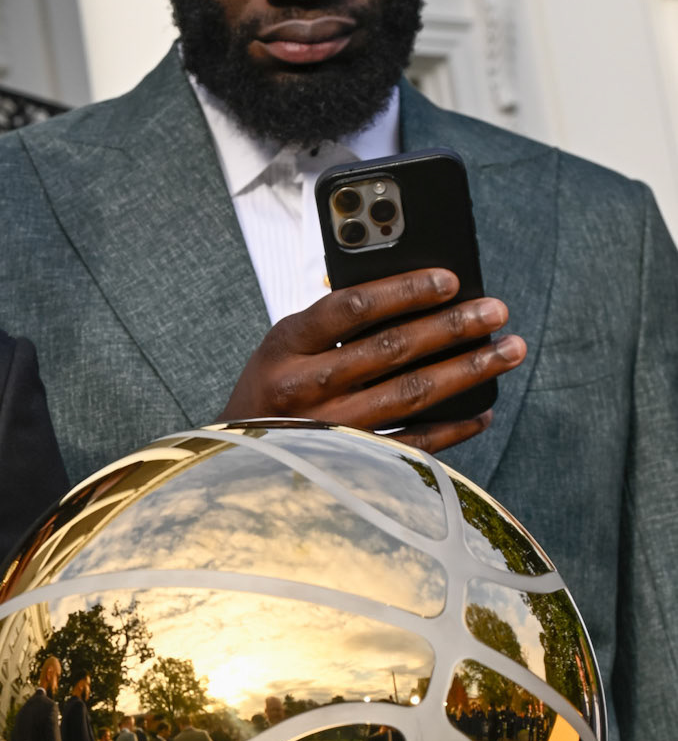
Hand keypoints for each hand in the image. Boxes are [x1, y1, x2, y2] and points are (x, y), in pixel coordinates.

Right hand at [222, 269, 524, 453]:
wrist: (232, 460)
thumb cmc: (267, 392)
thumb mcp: (281, 348)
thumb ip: (331, 325)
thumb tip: (414, 300)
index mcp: (284, 345)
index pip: (351, 308)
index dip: (405, 291)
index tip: (450, 279)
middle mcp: (303, 387)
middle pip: (390, 350)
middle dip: (452, 327)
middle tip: (496, 311)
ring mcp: (326, 428)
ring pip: (409, 395)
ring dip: (466, 371)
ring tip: (507, 351)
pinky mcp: (347, 462)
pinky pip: (410, 445)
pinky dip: (452, 429)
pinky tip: (481, 412)